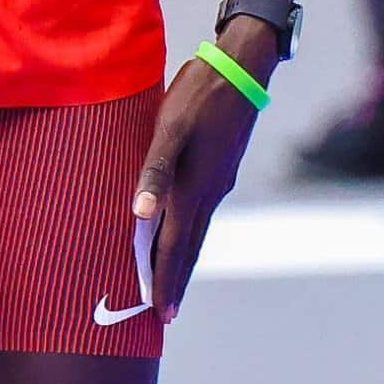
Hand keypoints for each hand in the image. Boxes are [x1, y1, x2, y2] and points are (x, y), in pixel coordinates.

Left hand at [132, 23, 275, 319]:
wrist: (243, 68)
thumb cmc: (199, 94)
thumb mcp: (169, 128)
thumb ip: (153, 171)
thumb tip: (139, 213)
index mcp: (194, 187)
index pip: (175, 245)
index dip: (165, 279)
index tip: (160, 313)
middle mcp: (210, 192)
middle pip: (190, 247)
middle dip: (176, 280)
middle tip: (166, 314)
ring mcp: (219, 182)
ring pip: (199, 232)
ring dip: (185, 260)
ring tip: (173, 284)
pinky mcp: (221, 169)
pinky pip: (202, 214)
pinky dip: (191, 235)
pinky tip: (183, 234)